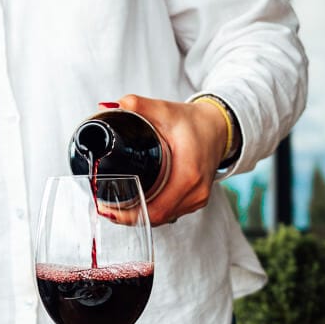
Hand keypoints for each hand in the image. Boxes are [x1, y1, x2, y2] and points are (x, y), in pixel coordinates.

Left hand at [116, 94, 229, 225]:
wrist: (219, 127)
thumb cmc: (194, 121)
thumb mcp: (165, 110)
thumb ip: (136, 105)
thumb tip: (106, 107)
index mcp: (189, 174)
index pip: (156, 210)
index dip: (129, 215)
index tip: (107, 209)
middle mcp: (196, 192)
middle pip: (157, 217)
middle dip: (129, 216)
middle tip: (105, 207)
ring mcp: (198, 199)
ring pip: (163, 218)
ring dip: (140, 216)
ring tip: (116, 208)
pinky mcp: (197, 200)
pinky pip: (171, 213)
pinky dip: (153, 212)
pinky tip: (138, 206)